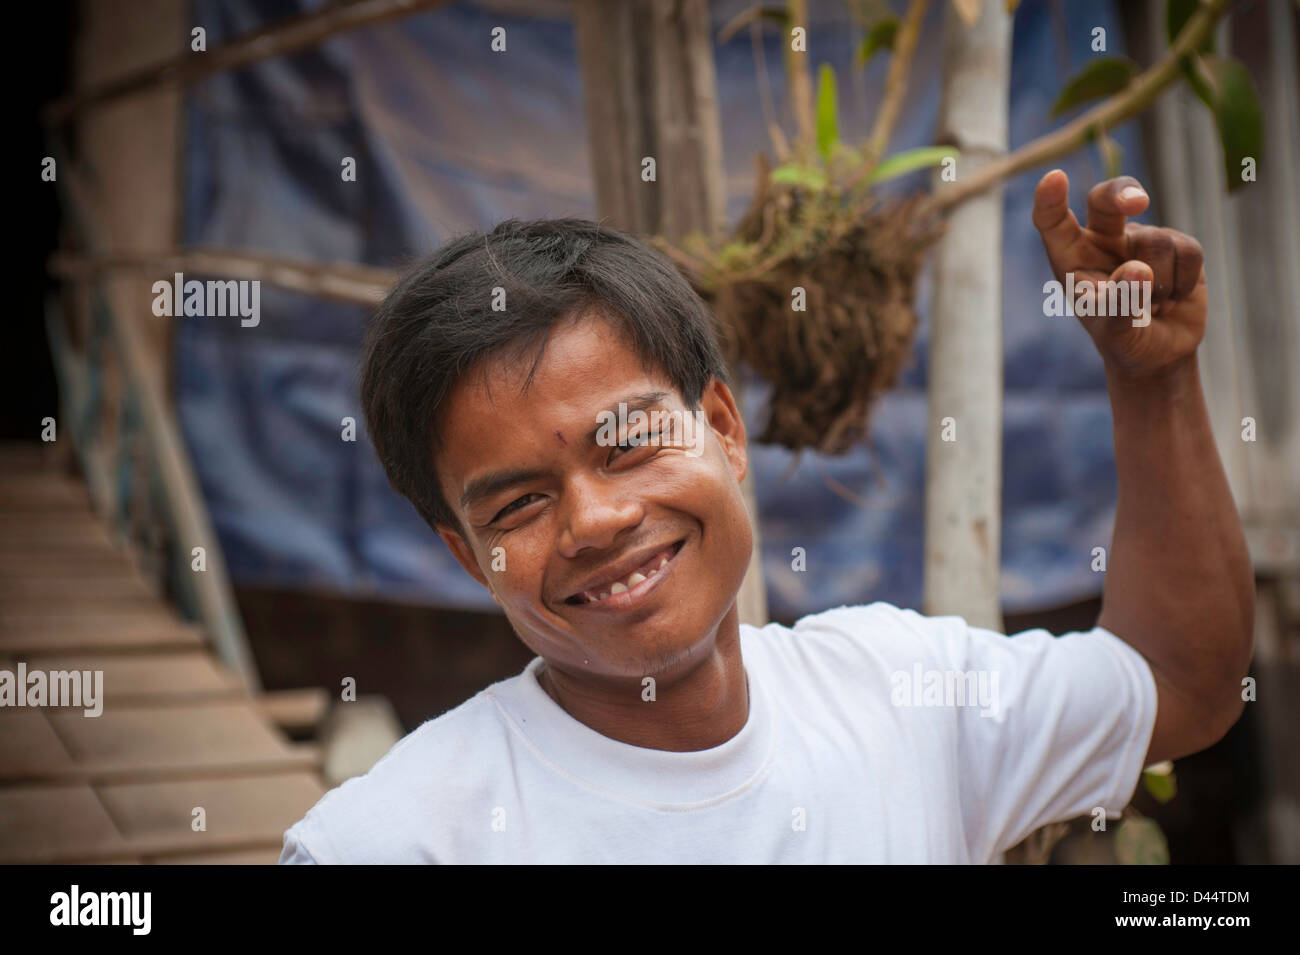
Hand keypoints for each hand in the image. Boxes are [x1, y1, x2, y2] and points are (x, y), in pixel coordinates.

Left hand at [1032, 169, 1206, 378]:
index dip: (1051, 200)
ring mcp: (1141, 239)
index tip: (1055, 179)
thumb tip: (1139, 269)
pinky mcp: (1178, 244)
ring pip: (1158, 242)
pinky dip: (1184, 281)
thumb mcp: (1114, 332)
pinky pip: (1188, 251)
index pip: (1054, 223)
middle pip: (1105, 198)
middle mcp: (1104, 240)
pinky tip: (1175, 297)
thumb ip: (1121, 302)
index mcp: (1072, 258)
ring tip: (1153, 305)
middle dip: (1122, 194)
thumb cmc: (1122, 338)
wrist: (1158, 351)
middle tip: (1137, 203)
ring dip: (1161, 283)